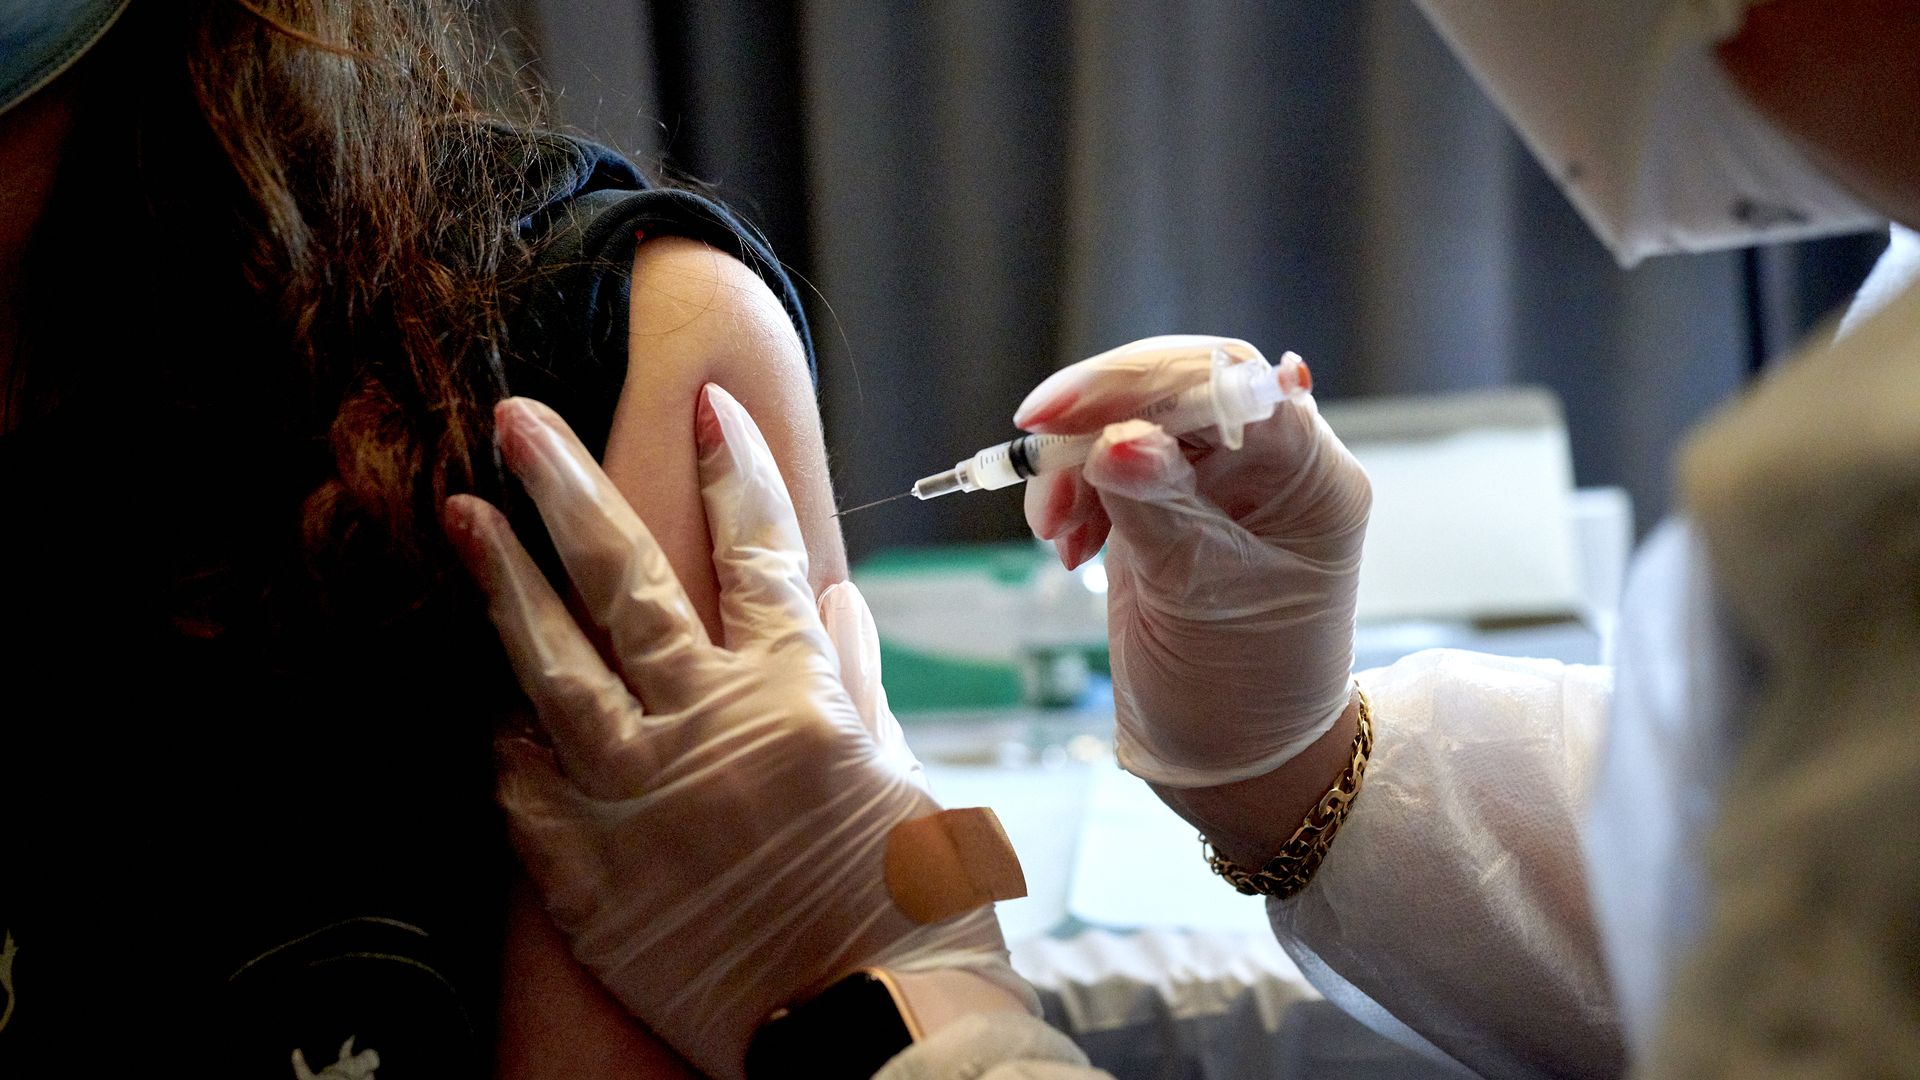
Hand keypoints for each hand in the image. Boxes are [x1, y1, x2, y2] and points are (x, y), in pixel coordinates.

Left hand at [443, 388, 1021, 1078]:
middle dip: (567, 489)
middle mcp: (708, 731)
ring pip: (552, 672)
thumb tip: (832, 600)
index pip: (758, 551)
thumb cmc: (916, 911)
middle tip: (515, 419)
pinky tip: (480, 710)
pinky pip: (525, 798)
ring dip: (502, 587)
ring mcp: (638, 804)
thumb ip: (856, 680)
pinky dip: (506, 751)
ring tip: (458, 518)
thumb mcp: (905, 778)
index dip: (732, 469)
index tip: (703, 403)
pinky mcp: (591, 881)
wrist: (874, 1039)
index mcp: (798, 697)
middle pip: (626, 583)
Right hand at [1017, 336, 1369, 786]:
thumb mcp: (1198, 599)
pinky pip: (1112, 464)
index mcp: (1309, 476)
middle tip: (1033, 448)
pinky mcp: (1171, 506)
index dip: (1144, 383)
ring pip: (1133, 421)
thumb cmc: (1242, 691)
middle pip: (1175, 388)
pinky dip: (1075, 492)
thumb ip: (1155, 508)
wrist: (1232, 761)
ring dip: (1076, 463)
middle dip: (1097, 416)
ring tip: (1055, 534)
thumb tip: (1112, 439)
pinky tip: (1068, 545)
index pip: (1230, 384)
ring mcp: (1218, 484)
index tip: (1063, 414)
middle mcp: (1270, 466)